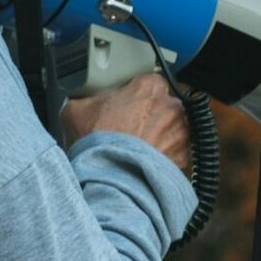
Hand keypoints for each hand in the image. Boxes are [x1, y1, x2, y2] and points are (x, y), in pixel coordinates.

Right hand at [61, 74, 190, 176]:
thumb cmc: (98, 144)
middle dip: (150, 116)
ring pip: (173, 131)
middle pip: (164, 106)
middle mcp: (171, 107)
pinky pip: (177, 156)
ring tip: (137, 152)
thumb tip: (78, 101)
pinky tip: (146, 166)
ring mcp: (181, 134)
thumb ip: (84, 98)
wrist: (111, 180)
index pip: (149, 81)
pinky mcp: (185, 159)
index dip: (136, 94)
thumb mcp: (76, 110)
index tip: (127, 105)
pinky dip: (165, 160)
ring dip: (160, 138)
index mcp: (149, 87)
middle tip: (130, 131)